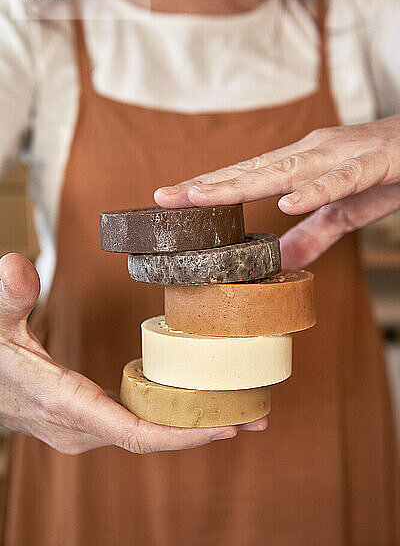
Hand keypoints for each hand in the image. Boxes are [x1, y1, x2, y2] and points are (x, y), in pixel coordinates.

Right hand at [0, 254, 265, 454]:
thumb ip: (9, 296)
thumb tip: (15, 264)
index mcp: (68, 405)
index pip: (135, 433)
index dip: (183, 435)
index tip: (227, 427)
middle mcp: (82, 428)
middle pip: (154, 438)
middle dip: (203, 430)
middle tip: (257, 418)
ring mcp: (87, 428)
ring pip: (149, 434)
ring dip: (193, 426)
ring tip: (241, 411)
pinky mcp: (91, 420)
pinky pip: (139, 424)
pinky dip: (171, 417)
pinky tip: (195, 401)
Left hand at [154, 115, 399, 267]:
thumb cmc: (387, 170)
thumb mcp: (345, 210)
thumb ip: (315, 233)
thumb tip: (285, 260)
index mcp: (301, 164)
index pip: (245, 178)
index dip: (207, 189)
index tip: (168, 202)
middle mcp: (312, 153)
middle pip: (250, 172)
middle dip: (206, 186)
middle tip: (164, 199)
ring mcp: (340, 155)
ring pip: (283, 171)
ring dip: (242, 184)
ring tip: (203, 197)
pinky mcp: (373, 163)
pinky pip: (340, 179)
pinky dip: (315, 190)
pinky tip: (287, 201)